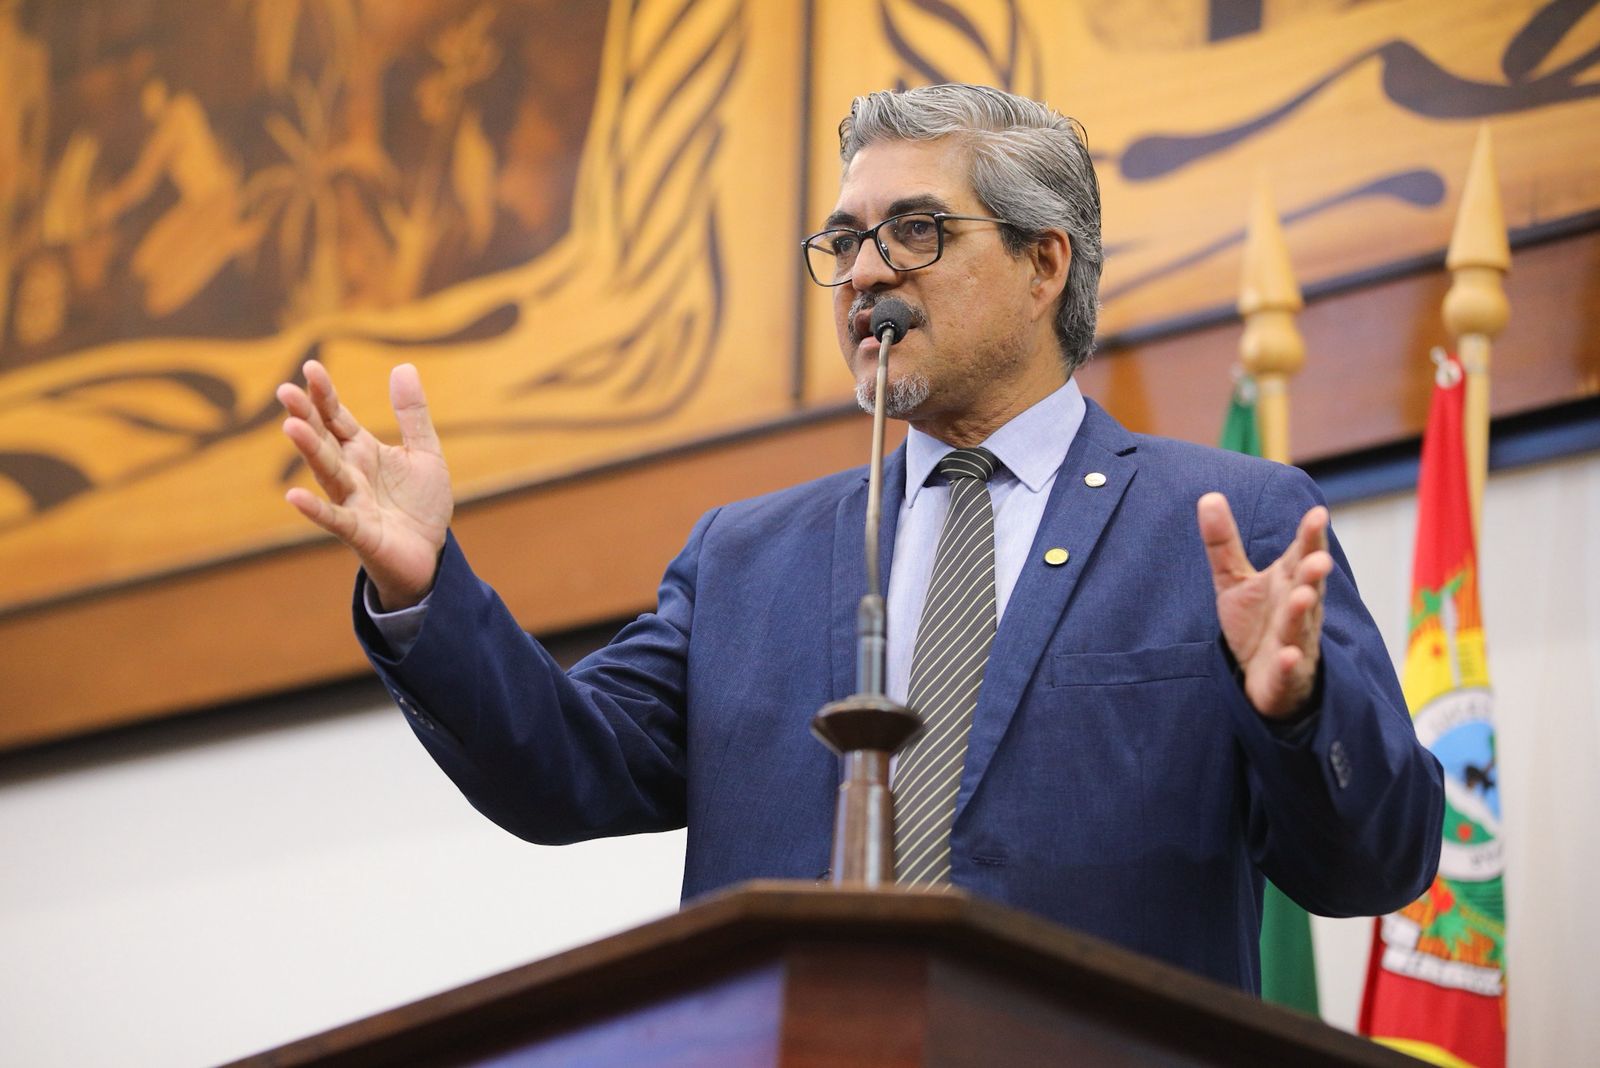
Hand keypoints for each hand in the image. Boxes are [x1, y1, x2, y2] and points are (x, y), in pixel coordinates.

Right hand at [278, 360, 452, 609]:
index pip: (337, 418)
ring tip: (291, 426)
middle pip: (324, 440)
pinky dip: (316, 509)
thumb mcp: (424, 452)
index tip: (311, 367)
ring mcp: (352, 502)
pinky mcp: (360, 532)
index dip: (324, 395)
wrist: (431, 554)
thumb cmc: (421, 504)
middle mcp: (351, 473)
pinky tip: (294, 497)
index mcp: (363, 451)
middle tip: (285, 390)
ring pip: (327, 472)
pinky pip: (335, 519)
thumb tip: (403, 366)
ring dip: (310, 451)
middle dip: (306, 416)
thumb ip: (412, 414)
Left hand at [1197, 492, 1332, 719]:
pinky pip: (1290, 668)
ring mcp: (1295, 642)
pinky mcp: (1286, 674)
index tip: (1318, 514)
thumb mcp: (1233, 580)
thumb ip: (1224, 542)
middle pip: (1308, 588)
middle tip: (1318, 558)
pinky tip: (1288, 655)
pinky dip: (1290, 662)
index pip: (1301, 555)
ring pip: (1301, 626)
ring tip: (1304, 596)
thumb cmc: (1256, 622)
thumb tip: (1209, 496)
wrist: (1263, 677)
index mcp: (1288, 582)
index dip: (1310, 537)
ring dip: (1303, 612)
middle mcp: (1297, 608)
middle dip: (1313, 574)